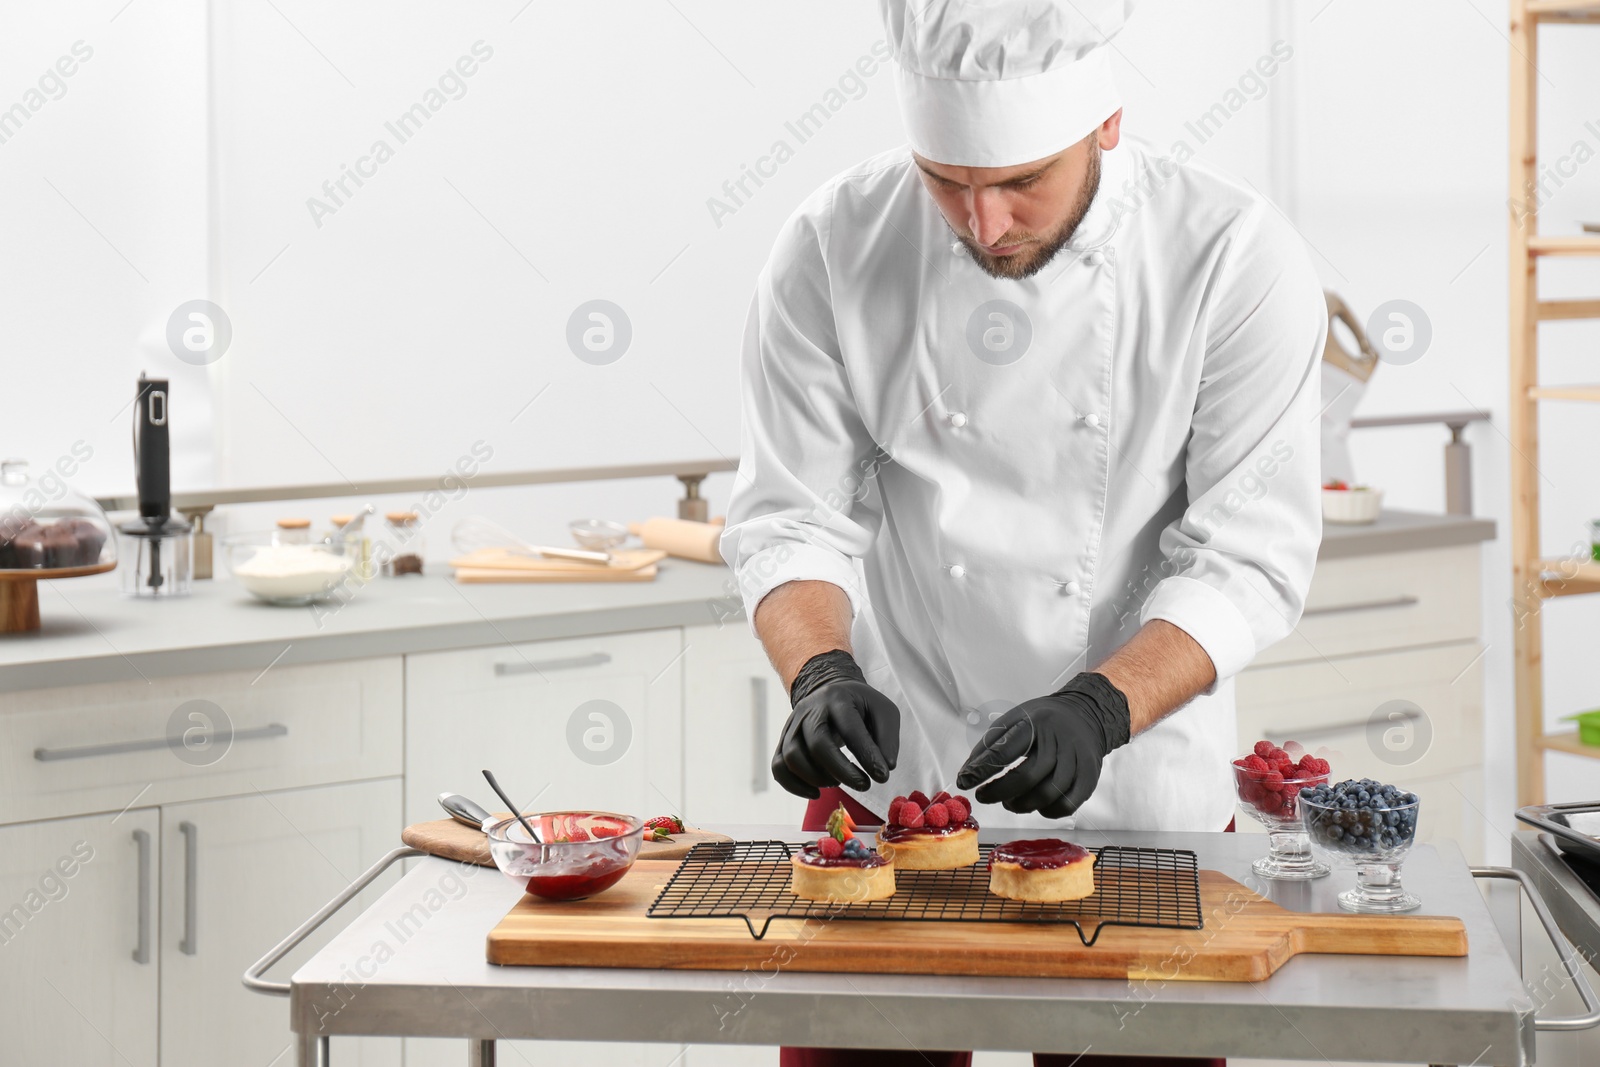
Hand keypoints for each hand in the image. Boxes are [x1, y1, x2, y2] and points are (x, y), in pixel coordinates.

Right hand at [772, 650, 899, 798]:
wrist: (829, 691)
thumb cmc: (860, 706)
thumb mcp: (883, 711)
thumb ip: (887, 738)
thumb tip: (885, 768)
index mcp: (838, 698)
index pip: (849, 728)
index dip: (866, 755)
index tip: (882, 776)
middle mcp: (810, 710)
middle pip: (817, 743)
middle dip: (842, 770)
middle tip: (863, 784)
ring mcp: (792, 725)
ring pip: (792, 757)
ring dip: (817, 778)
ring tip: (838, 782)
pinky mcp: (783, 741)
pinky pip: (778, 767)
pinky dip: (794, 786)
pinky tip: (816, 792)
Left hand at [955, 672, 1130, 817]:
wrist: (1086, 714)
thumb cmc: (1043, 721)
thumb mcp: (1014, 719)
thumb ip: (989, 746)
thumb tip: (966, 775)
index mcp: (1035, 722)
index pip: (1005, 750)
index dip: (982, 770)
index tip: (964, 782)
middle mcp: (1059, 740)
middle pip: (1028, 776)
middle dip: (1000, 792)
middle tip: (984, 796)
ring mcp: (1077, 760)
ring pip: (1047, 794)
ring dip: (1022, 805)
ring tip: (1010, 801)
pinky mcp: (1089, 777)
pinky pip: (1066, 805)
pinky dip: (1046, 811)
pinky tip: (1036, 804)